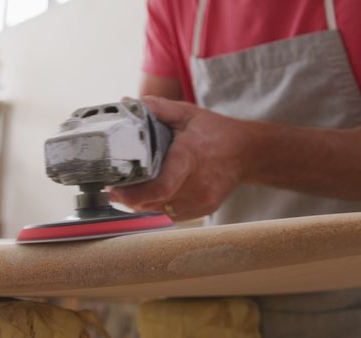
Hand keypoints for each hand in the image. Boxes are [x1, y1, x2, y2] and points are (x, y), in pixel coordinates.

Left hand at [109, 96, 249, 220]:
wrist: (247, 153)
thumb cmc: (216, 132)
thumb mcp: (187, 114)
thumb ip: (157, 108)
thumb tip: (127, 101)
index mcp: (189, 158)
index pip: (160, 187)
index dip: (133, 193)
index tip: (114, 189)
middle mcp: (196, 184)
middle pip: (154, 202)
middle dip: (130, 199)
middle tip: (113, 190)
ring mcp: (201, 200)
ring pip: (161, 211)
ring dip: (142, 204)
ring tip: (129, 193)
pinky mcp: (204, 209)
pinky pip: (172, 215)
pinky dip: (158, 207)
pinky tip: (151, 196)